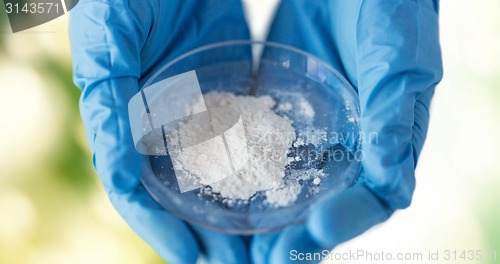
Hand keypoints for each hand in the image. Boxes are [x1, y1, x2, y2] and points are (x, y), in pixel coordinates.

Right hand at [69, 0, 251, 262]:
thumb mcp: (112, 33)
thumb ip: (109, 91)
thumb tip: (119, 166)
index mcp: (122, 118)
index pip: (134, 186)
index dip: (157, 224)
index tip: (190, 256)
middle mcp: (159, 126)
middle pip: (178, 192)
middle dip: (204, 232)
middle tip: (237, 263)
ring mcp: (197, 114)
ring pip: (214, 175)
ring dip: (235, 213)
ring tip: (264, 244)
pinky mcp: (230, 96)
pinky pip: (245, 140)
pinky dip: (258, 171)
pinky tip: (279, 194)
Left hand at [251, 0, 443, 262]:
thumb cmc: (390, 6)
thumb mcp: (397, 55)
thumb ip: (393, 113)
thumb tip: (392, 183)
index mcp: (387, 139)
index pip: (372, 196)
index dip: (345, 221)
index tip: (310, 232)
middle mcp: (348, 144)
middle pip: (323, 203)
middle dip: (294, 237)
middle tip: (261, 261)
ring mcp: (309, 130)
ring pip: (287, 184)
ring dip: (262, 217)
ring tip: (231, 246)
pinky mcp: (275, 110)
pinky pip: (256, 147)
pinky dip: (239, 173)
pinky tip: (213, 190)